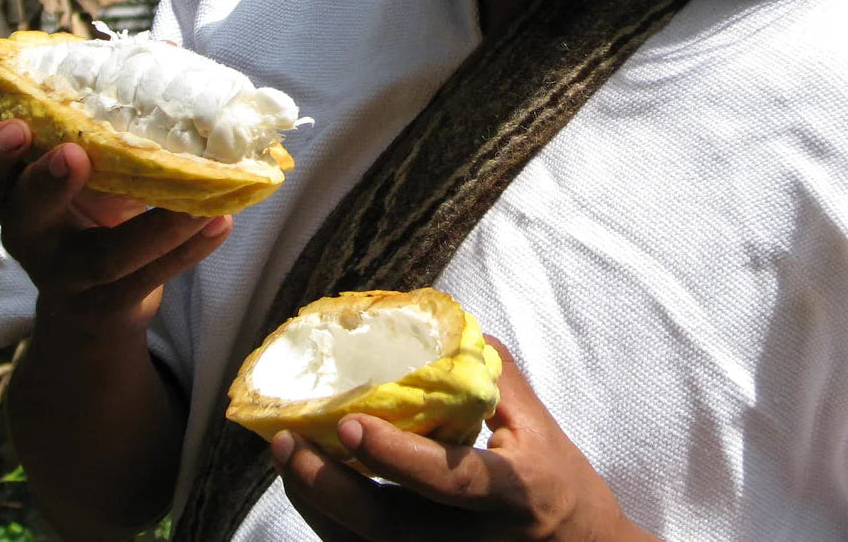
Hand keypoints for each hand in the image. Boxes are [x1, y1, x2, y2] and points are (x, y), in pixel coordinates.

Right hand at [0, 120, 230, 335]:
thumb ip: (121, 107)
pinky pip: (147, 281)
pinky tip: (220, 223)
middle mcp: (30, 230)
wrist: (100, 299)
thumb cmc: (97, 201)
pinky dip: (188, 251)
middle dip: (46, 183)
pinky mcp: (106, 302)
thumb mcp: (99, 156)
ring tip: (202, 205)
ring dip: (155, 228)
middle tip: (75, 154)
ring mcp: (65, 273)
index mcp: (16, 185)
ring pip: (103, 258)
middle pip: (23, 212)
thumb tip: (168, 46)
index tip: (16, 128)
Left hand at [270, 341, 661, 541]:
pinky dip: (333, 525)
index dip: (397, 457)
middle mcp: (476, 541)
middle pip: (389, 529)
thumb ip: (495, 377)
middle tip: (286, 442)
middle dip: (329, 488)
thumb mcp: (540, 427)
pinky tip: (309, 487)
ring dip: (318, 506)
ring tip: (286, 456)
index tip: (351, 422)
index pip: (449, 480)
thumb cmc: (561, 485)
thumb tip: (447, 327)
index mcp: (511, 492)